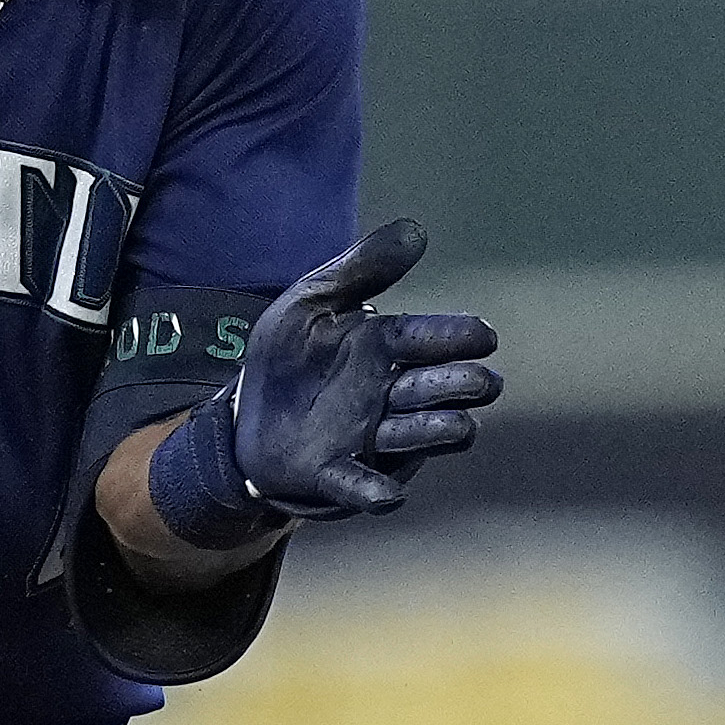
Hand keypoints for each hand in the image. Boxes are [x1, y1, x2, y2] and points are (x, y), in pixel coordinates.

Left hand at [234, 218, 500, 517]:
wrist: (241, 415)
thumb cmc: (288, 358)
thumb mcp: (311, 303)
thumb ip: (360, 269)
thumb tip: (416, 229)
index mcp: (384, 348)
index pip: (430, 339)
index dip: (458, 338)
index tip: (483, 336)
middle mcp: (388, 395)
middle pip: (438, 391)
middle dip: (459, 387)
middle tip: (478, 383)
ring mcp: (366, 438)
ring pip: (416, 436)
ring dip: (435, 432)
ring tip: (458, 426)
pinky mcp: (334, 474)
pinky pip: (361, 485)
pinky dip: (374, 491)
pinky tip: (387, 495)